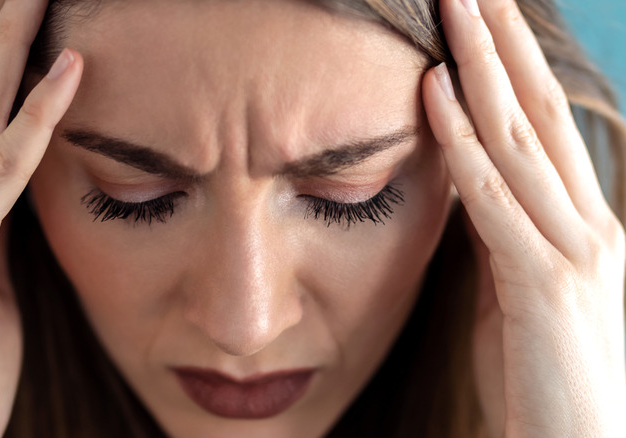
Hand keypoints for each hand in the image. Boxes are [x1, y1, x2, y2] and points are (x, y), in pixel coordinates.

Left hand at [422, 0, 625, 435]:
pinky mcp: (547, 285)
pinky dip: (463, 142)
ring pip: (521, 137)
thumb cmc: (546, 379)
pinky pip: (496, 198)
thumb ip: (497, 235)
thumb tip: (465, 183)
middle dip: (504, 41)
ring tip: (455, 5)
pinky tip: (436, 91)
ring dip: (483, 65)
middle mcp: (590, 223)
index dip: (512, 65)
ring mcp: (575, 250)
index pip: (542, 124)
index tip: (482, 17)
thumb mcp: (515, 292)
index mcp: (582, 224)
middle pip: (538, 111)